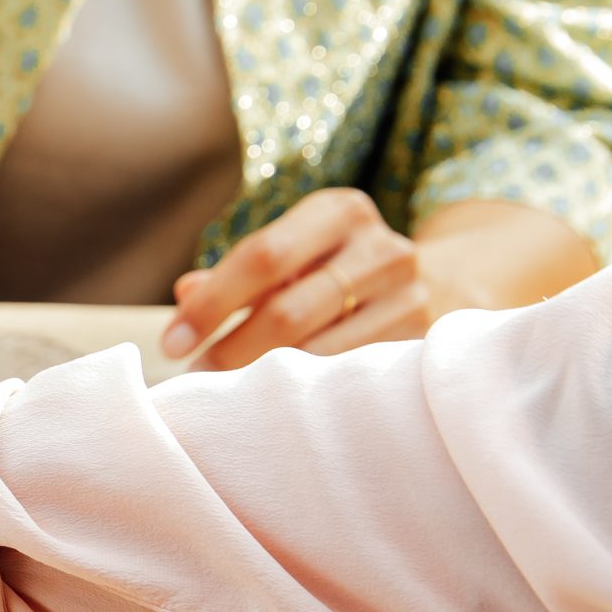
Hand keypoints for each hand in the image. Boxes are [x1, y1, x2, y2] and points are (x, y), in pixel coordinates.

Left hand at [162, 187, 431, 369]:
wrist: (439, 283)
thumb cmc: (333, 270)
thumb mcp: (291, 255)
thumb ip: (237, 274)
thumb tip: (185, 292)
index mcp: (338, 211)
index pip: (262, 255)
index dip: (212, 304)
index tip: (172, 343)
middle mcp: (381, 245)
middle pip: (289, 307)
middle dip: (232, 349)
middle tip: (195, 378)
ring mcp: (410, 293)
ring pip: (321, 348)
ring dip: (265, 376)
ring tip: (226, 394)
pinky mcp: (423, 338)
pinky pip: (350, 371)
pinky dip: (307, 388)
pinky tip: (278, 399)